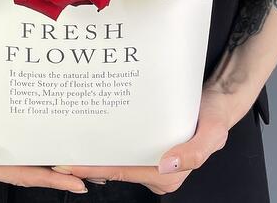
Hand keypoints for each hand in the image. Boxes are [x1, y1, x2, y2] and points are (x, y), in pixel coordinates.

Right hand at [0, 78, 87, 193]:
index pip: (18, 175)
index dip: (47, 180)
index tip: (75, 182)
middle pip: (30, 171)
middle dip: (61, 175)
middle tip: (94, 172)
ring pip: (31, 159)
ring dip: (57, 162)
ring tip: (87, 162)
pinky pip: (25, 143)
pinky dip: (44, 145)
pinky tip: (61, 140)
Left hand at [53, 86, 232, 194]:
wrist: (217, 101)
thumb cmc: (215, 116)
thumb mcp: (211, 133)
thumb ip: (193, 152)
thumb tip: (166, 164)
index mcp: (167, 175)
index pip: (121, 172)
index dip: (92, 168)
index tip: (67, 164)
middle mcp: (157, 170)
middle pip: (113, 168)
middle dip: (86, 163)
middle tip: (58, 154)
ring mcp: (151, 159)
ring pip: (116, 159)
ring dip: (94, 152)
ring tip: (68, 143)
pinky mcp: (148, 146)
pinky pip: (123, 148)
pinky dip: (106, 143)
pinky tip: (92, 132)